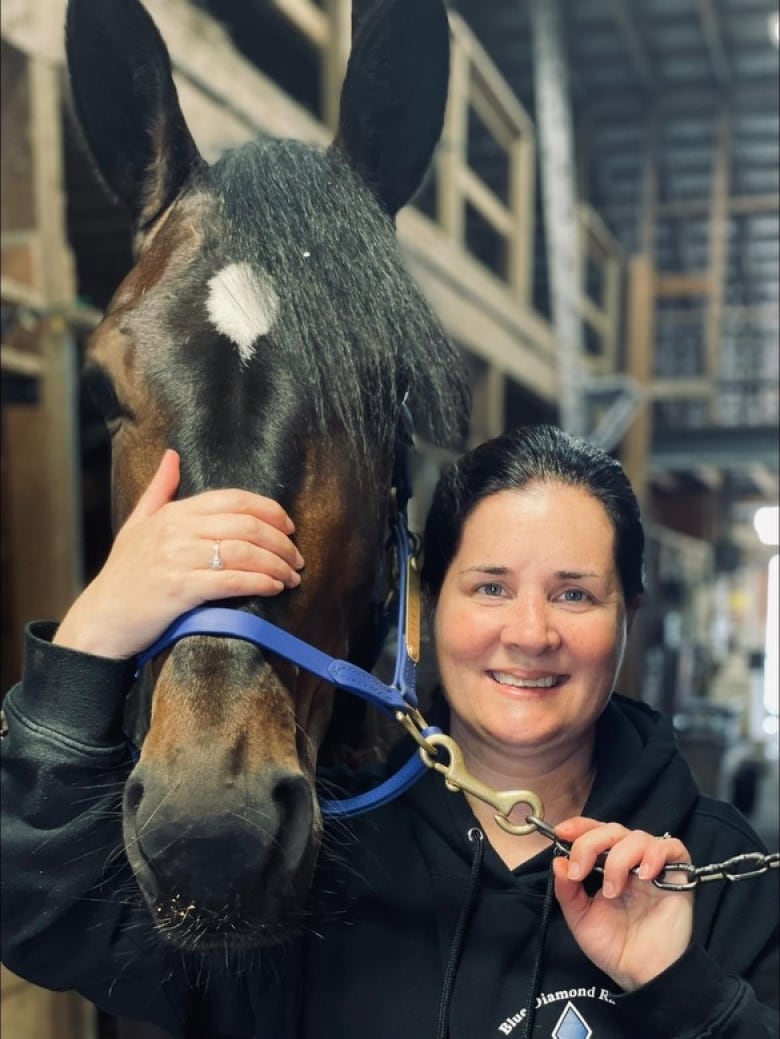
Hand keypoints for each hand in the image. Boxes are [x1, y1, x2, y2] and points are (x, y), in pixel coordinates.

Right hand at [54, 449, 303, 658]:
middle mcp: (177, 531)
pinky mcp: (179, 589)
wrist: (101, 620)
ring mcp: (177, 559)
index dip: (269, 510)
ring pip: (243, 552)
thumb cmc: (124, 575)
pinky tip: (273, 588)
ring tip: (291, 577)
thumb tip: (172, 455)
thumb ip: (159, 490)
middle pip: (246, 525)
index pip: (234, 499)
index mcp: (174, 513)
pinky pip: (231, 581)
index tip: (289, 527)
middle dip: (280, 542)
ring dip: (276, 565)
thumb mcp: (138, 524)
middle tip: (297, 558)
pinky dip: (259, 583)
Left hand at [552, 816, 693, 991]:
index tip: (561, 833)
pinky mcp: (679, 876)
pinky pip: (672, 848)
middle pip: (613, 830)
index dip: (579, 827)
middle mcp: (631, 862)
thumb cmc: (615, 947)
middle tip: (579, 872)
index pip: (595, 832)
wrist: (643, 975)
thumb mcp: (580, 919)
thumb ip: (567, 891)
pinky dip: (656, 854)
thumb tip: (558, 862)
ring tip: (612, 890)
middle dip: (590, 843)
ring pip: (638, 837)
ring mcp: (655, 867)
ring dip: (619, 858)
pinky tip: (645, 874)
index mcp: (608, 866)